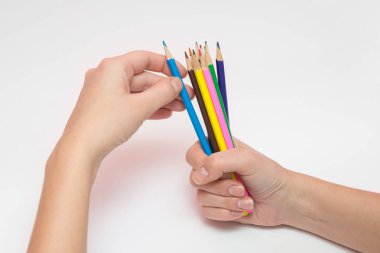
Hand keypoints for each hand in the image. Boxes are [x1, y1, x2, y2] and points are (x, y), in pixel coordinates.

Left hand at [61, 51, 192, 164]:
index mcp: (113, 67)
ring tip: (180, 109)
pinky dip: (147, 107)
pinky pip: (131, 102)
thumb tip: (176, 83)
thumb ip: (162, 92)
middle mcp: (107, 76)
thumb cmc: (105, 124)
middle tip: (186, 98)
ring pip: (139, 92)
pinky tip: (164, 114)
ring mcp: (105, 93)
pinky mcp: (105, 108)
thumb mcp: (140, 106)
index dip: (167, 66)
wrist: (81, 150)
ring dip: (160, 99)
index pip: (145, 59)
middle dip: (167, 88)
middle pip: (144, 77)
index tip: (183, 74)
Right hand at [186, 138, 290, 225]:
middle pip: (195, 179)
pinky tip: (241, 208)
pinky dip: (226, 212)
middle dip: (219, 187)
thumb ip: (218, 161)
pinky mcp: (217, 205)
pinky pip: (208, 212)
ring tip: (245, 198)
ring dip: (227, 201)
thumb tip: (199, 175)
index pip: (193, 154)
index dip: (199, 164)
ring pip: (201, 197)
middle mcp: (213, 168)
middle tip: (239, 186)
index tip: (215, 172)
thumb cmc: (268, 175)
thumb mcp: (246, 159)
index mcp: (219, 150)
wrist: (281, 201)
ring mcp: (215, 187)